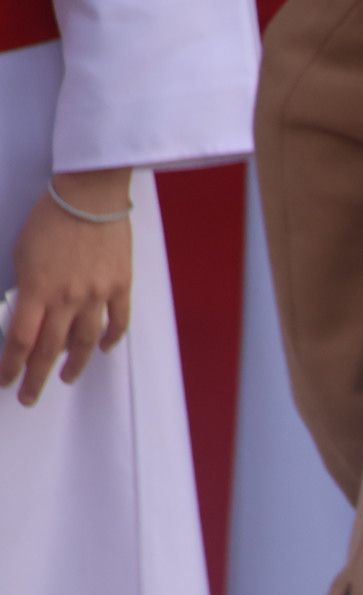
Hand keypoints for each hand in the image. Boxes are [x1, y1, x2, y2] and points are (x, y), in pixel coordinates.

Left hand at [1, 168, 133, 405]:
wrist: (90, 196)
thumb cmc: (50, 217)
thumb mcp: (23, 253)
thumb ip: (28, 286)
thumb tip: (31, 311)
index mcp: (38, 289)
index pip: (22, 340)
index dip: (12, 366)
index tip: (6, 382)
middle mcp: (68, 298)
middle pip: (51, 349)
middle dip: (38, 377)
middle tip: (30, 397)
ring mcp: (97, 294)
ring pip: (85, 341)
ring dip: (74, 364)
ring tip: (67, 377)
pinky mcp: (119, 285)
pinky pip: (117, 320)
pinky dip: (112, 338)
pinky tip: (105, 348)